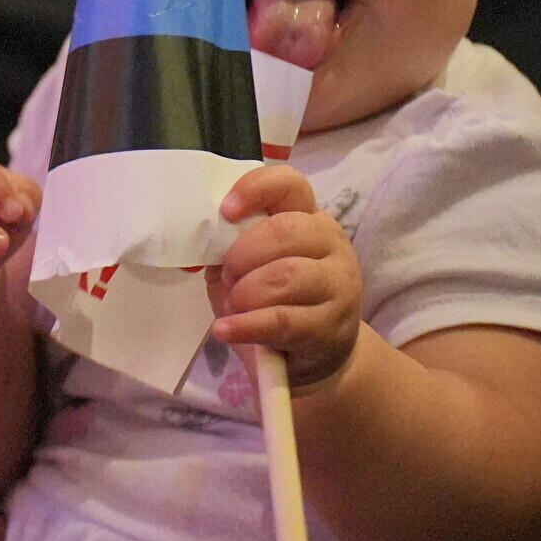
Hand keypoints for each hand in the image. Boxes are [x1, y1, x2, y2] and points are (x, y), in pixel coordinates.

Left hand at [209, 163, 359, 387]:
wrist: (316, 355)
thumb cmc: (275, 302)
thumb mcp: (249, 268)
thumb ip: (229, 247)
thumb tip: (202, 236)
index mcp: (309, 218)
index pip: (291, 185)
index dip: (255, 190)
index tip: (225, 211)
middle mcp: (331, 244)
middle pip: (286, 231)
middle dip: (243, 254)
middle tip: (228, 276)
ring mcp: (338, 284)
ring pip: (286, 276)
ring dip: (246, 292)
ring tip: (233, 306)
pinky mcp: (331, 325)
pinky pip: (283, 320)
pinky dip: (246, 325)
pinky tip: (226, 330)